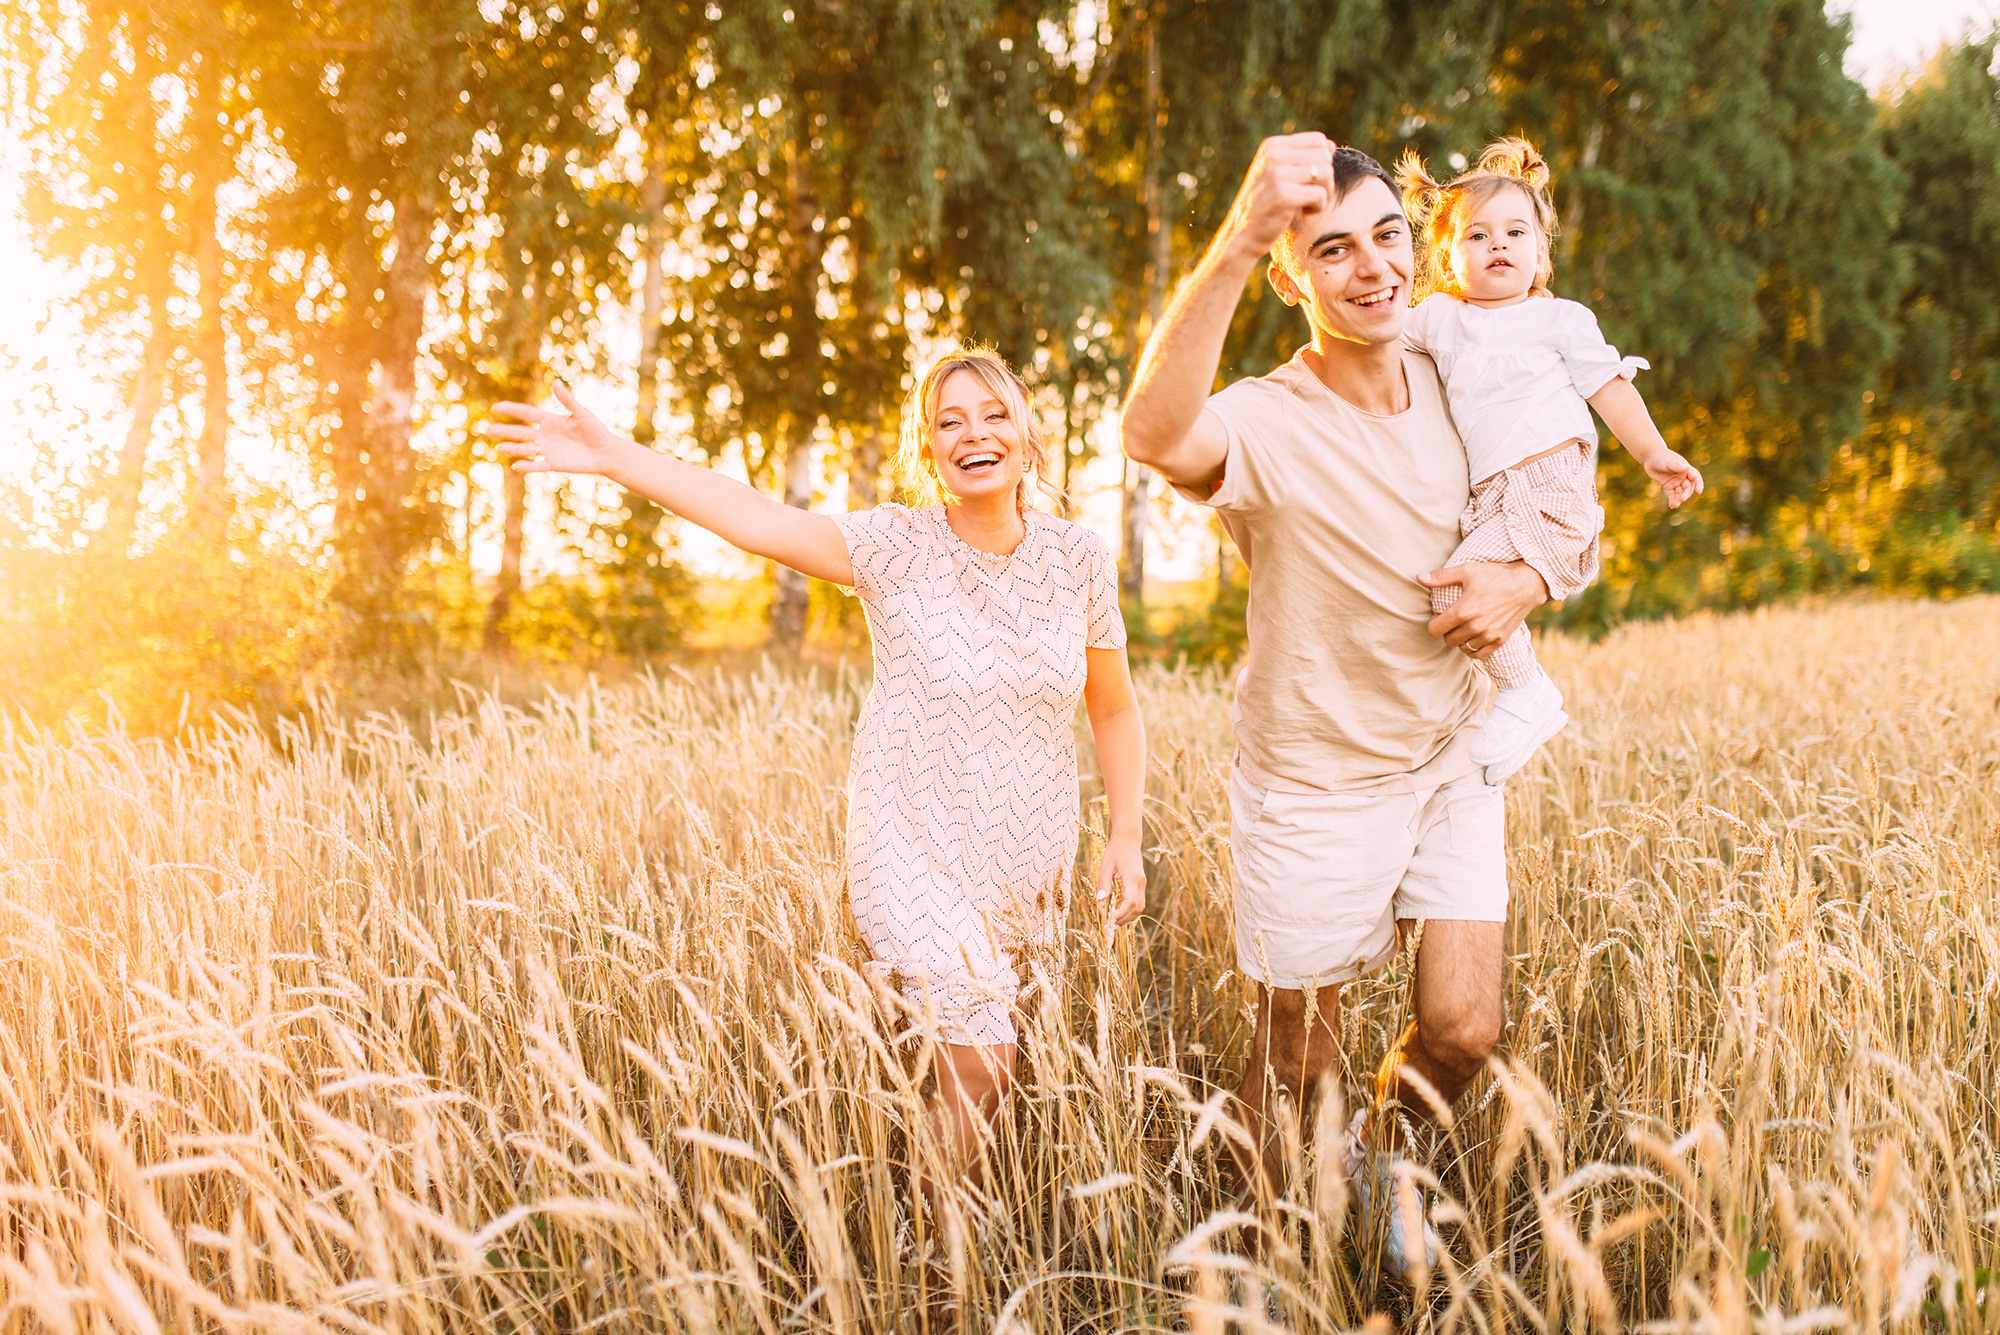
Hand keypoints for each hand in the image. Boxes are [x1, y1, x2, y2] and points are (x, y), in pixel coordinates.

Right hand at [485, 381, 635, 475]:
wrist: (605, 452)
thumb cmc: (595, 430)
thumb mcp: (581, 413)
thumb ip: (567, 400)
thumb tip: (556, 382)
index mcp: (550, 420)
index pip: (527, 413)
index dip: (512, 409)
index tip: (496, 407)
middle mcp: (545, 435)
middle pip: (521, 432)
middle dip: (505, 430)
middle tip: (487, 429)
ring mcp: (549, 450)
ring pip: (525, 449)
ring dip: (512, 448)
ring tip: (498, 447)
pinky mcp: (555, 464)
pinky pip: (538, 465)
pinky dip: (527, 466)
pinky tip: (516, 466)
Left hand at [1096, 836, 1146, 926]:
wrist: (1128, 840)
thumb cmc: (1115, 851)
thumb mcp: (1105, 865)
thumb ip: (1104, 882)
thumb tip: (1101, 899)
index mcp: (1133, 878)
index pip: (1130, 901)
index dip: (1121, 913)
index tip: (1110, 920)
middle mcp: (1140, 883)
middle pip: (1137, 908)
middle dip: (1124, 919)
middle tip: (1109, 926)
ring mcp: (1142, 884)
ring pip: (1140, 907)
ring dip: (1128, 917)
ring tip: (1113, 924)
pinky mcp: (1140, 885)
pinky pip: (1139, 902)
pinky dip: (1130, 911)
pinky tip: (1119, 914)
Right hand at [1221, 132, 1337, 258]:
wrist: (1241, 234)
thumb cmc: (1265, 205)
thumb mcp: (1277, 173)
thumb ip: (1300, 158)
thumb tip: (1331, 146)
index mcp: (1272, 146)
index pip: (1318, 140)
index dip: (1322, 161)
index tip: (1307, 180)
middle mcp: (1273, 155)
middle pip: (1325, 156)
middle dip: (1325, 179)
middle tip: (1309, 195)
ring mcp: (1277, 174)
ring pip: (1326, 173)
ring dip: (1325, 192)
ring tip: (1308, 203)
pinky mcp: (1283, 195)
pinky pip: (1321, 194)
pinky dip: (1319, 207)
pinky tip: (1304, 212)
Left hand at [1418, 561, 1549, 658]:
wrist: (1526, 584)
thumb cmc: (1495, 575)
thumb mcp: (1467, 571)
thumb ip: (1441, 577)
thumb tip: (1419, 577)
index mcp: (1463, 611)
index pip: (1435, 629)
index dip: (1433, 623)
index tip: (1439, 616)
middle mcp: (1475, 627)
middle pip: (1447, 640)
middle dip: (1446, 631)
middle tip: (1452, 620)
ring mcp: (1488, 635)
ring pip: (1462, 648)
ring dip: (1459, 639)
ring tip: (1463, 627)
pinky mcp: (1500, 640)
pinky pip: (1479, 654)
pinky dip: (1473, 649)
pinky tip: (1473, 637)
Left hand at [1643, 448, 1703, 507]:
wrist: (1650, 457)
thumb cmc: (1661, 457)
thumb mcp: (1670, 461)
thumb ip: (1677, 466)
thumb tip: (1686, 469)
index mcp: (1686, 469)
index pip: (1696, 478)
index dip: (1699, 485)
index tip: (1699, 492)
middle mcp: (1683, 476)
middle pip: (1688, 488)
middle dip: (1686, 494)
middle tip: (1682, 499)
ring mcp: (1676, 482)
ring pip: (1680, 493)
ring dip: (1679, 499)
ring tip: (1675, 505)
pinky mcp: (1668, 486)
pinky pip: (1672, 495)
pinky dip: (1673, 500)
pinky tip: (1672, 505)